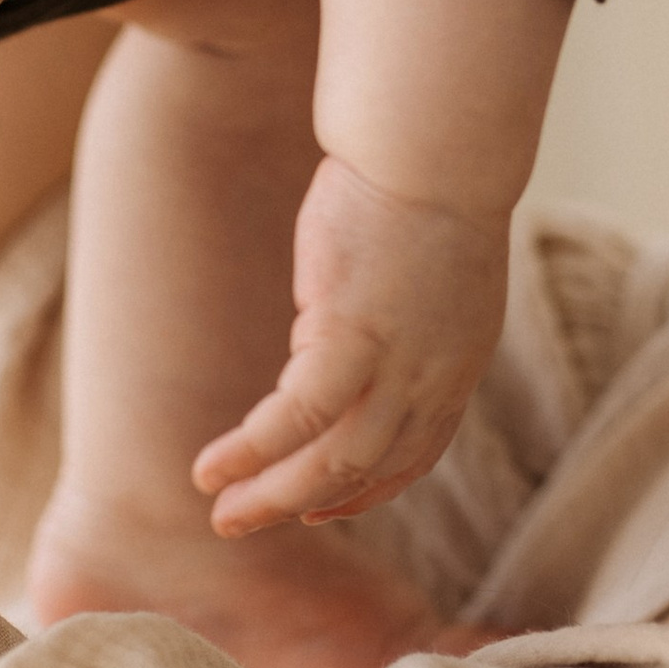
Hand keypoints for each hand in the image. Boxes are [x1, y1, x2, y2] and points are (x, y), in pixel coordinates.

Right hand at [191, 151, 511, 528]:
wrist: (437, 146)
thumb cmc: (429, 181)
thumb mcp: (435, 263)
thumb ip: (411, 310)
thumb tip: (370, 312)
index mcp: (457, 360)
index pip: (416, 451)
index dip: (368, 486)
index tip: (323, 504)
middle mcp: (434, 377)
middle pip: (370, 469)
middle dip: (305, 502)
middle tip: (249, 522)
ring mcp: (397, 365)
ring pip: (333, 462)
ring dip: (271, 496)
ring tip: (222, 515)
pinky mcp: (351, 338)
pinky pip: (295, 420)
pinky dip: (251, 451)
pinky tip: (211, 467)